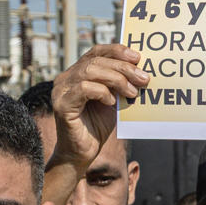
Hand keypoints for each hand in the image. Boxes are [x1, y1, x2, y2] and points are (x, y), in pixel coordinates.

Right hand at [52, 44, 147, 167]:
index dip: (116, 51)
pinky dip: (102, 92)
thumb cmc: (97, 126)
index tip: (137, 57)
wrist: (82, 153)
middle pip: (96, 60)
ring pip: (90, 71)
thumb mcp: (113, 101)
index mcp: (77, 72)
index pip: (96, 51)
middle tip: (143, 78)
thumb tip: (141, 72)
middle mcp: (66, 77)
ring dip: (116, 79)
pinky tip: (112, 102)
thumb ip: (120, 85)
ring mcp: (61, 90)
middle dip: (123, 67)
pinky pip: (84, 89)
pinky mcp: (62, 104)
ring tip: (132, 92)